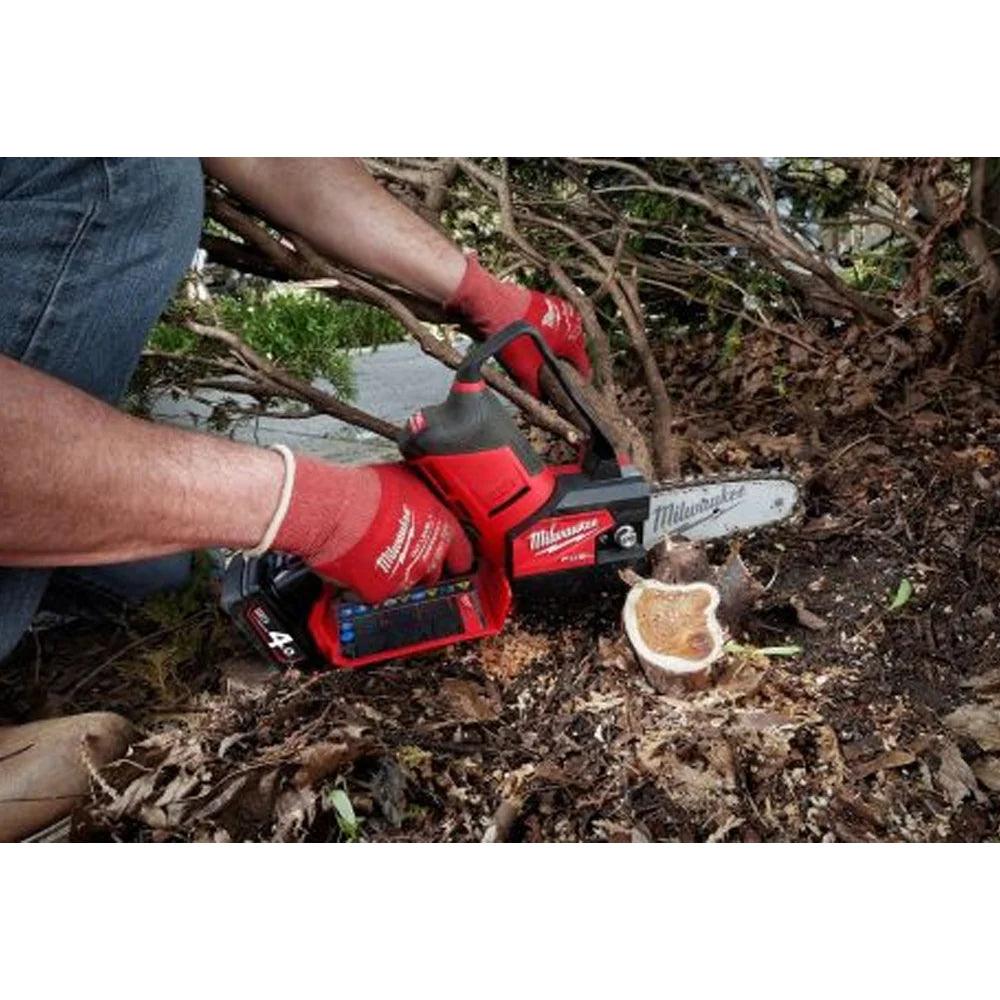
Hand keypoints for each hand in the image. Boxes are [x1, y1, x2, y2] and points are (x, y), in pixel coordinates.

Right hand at [271, 458, 472, 603]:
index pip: (462, 552)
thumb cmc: (367, 490)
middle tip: (403, 552)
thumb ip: (419, 498)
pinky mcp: (381, 591)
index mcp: (442, 528)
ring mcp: (407, 576)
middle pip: (434, 572)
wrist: (338, 511)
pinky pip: (377, 591)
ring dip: (395, 574)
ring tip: (375, 556)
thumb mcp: (406, 482)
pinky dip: (367, 583)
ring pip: (406, 584)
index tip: (455, 561)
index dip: (458, 557)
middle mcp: (429, 555)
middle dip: (423, 567)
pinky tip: (356, 565)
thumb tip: (413, 498)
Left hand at [496, 289, 590, 398]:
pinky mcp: (542, 303)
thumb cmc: (511, 336)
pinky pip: (546, 328)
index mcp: (575, 337)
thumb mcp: (525, 371)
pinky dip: (539, 338)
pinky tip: (524, 346)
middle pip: (569, 354)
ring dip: (547, 352)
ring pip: (556, 340)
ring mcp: (557, 309)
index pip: (583, 369)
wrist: (487, 304)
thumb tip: (542, 401)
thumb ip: (538, 391)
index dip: (573, 385)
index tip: (563, 394)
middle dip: (557, 367)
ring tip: (531, 362)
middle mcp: (571, 320)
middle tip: (543, 379)